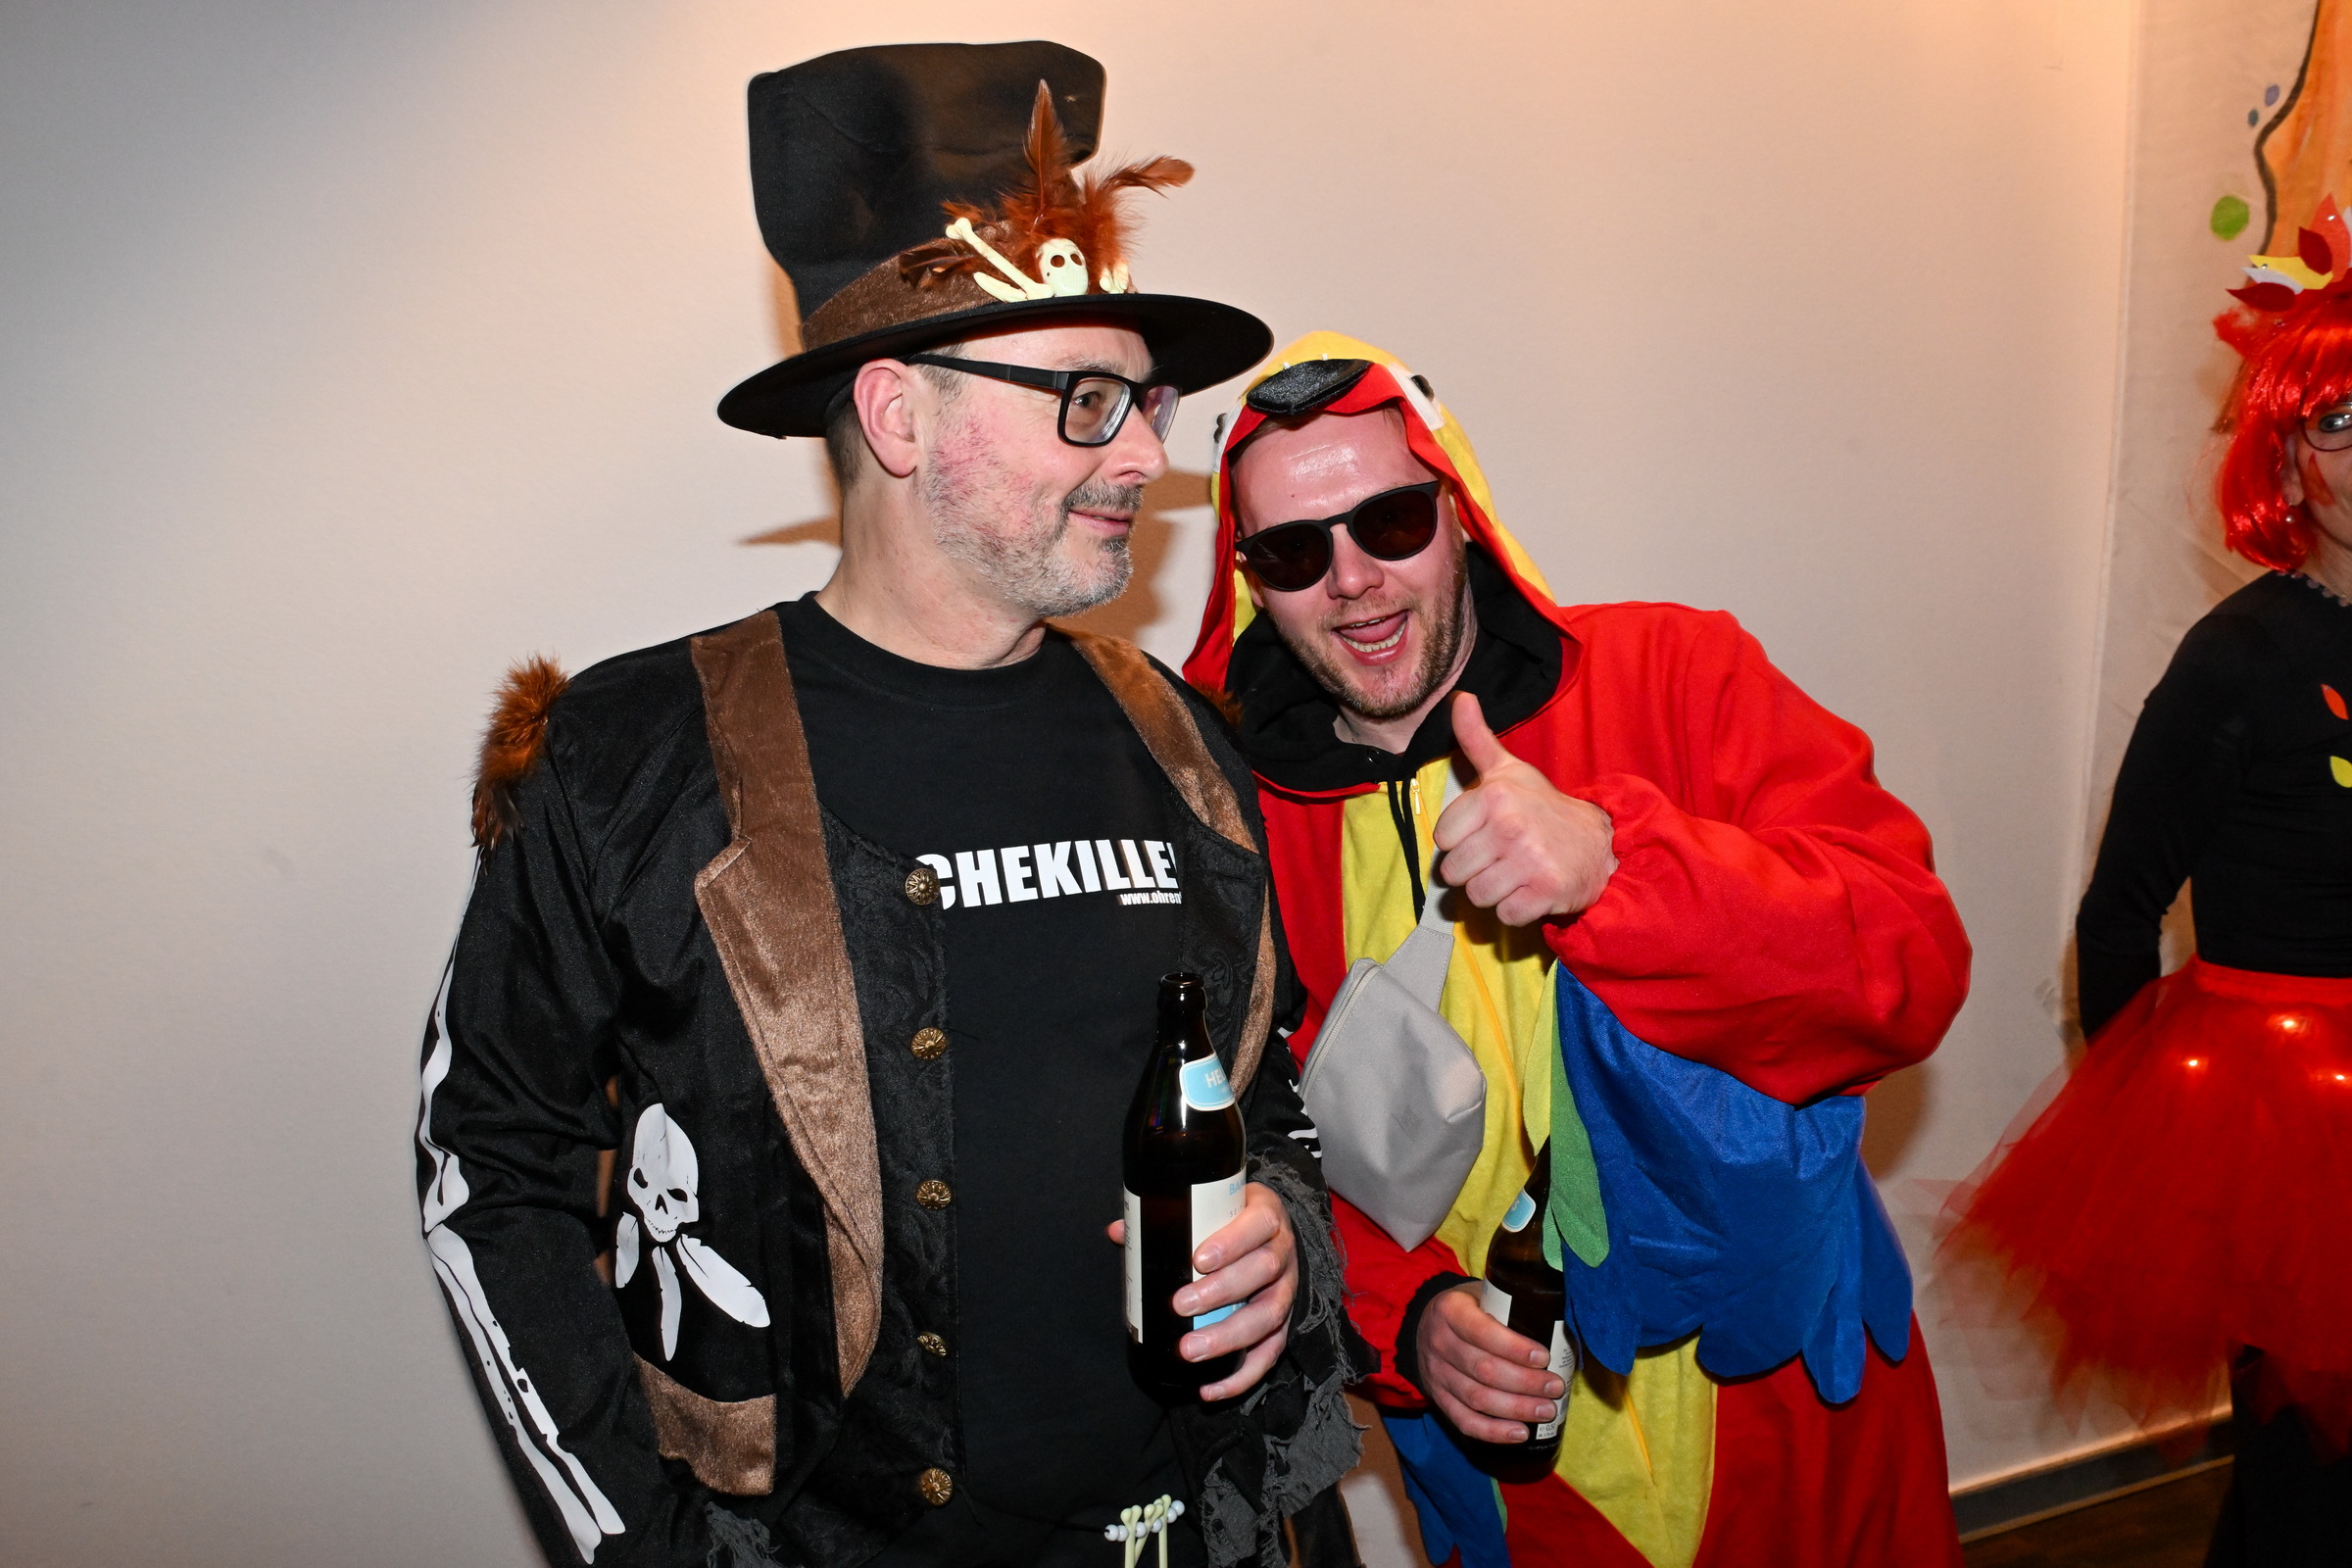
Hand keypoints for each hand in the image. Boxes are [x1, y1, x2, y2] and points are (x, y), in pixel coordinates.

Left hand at [1106, 1182, 1297, 1399]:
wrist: (1270, 1234)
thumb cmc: (1232, 1220)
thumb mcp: (1212, 1206)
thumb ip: (1166, 1218)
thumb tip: (1117, 1231)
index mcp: (1266, 1217)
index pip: (1258, 1226)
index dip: (1232, 1243)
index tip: (1198, 1260)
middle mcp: (1283, 1253)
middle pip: (1262, 1271)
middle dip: (1221, 1292)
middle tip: (1180, 1305)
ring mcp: (1286, 1291)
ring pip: (1268, 1315)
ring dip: (1228, 1336)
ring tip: (1189, 1349)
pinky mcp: (1284, 1324)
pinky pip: (1270, 1353)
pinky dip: (1242, 1376)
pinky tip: (1210, 1388)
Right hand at [1415, 1282, 1566, 1442]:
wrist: (1424, 1325)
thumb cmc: (1468, 1309)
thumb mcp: (1482, 1295)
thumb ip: (1510, 1309)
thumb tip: (1561, 1329)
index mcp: (1450, 1311)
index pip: (1482, 1332)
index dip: (1514, 1348)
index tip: (1544, 1357)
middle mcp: (1439, 1343)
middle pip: (1484, 1370)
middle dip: (1525, 1382)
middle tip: (1555, 1387)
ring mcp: (1436, 1374)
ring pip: (1477, 1398)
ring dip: (1516, 1408)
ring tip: (1546, 1410)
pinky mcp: (1438, 1398)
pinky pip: (1465, 1421)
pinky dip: (1494, 1431)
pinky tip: (1520, 1433)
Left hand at [1433, 692, 1616, 925]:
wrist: (1598, 842)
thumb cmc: (1541, 807)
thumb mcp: (1507, 770)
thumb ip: (1476, 738)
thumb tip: (1459, 697)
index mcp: (1494, 796)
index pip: (1443, 839)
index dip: (1460, 842)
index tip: (1485, 833)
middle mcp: (1511, 826)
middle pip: (1456, 872)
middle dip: (1474, 871)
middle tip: (1501, 857)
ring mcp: (1530, 860)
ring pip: (1477, 896)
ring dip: (1493, 892)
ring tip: (1515, 873)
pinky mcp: (1546, 891)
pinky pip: (1505, 915)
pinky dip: (1515, 910)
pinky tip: (1530, 889)